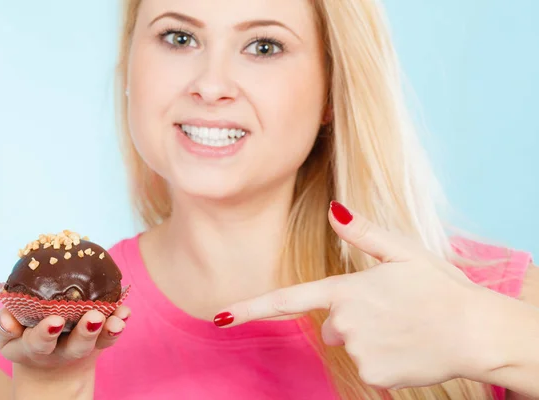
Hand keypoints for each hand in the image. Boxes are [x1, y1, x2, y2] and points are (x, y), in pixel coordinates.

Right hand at [0, 306, 129, 371]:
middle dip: (86, 332)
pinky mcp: (100, 340)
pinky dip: (119, 322)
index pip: (39, 343)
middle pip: (76, 346)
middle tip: (93, 317)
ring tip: (117, 320)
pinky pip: (111, 334)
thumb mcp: (7, 335)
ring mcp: (84, 345)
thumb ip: (3, 326)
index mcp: (34, 348)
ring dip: (108, 329)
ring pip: (98, 342)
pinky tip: (125, 311)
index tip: (55, 321)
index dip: (46, 333)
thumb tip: (7, 317)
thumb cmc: (23, 335)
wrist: (47, 361)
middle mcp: (61, 350)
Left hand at [215, 201, 486, 389]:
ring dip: (370, 337)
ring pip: (350, 344)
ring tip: (405, 326)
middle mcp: (345, 322)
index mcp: (346, 289)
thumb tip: (334, 209)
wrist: (476, 332)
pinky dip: (383, 358)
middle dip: (351, 318)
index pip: (288, 300)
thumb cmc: (441, 288)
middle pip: (332, 324)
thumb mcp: (404, 252)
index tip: (220, 317)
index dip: (251, 308)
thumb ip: (363, 234)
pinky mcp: (373, 375)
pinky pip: (368, 366)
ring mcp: (358, 351)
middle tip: (391, 310)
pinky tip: (409, 347)